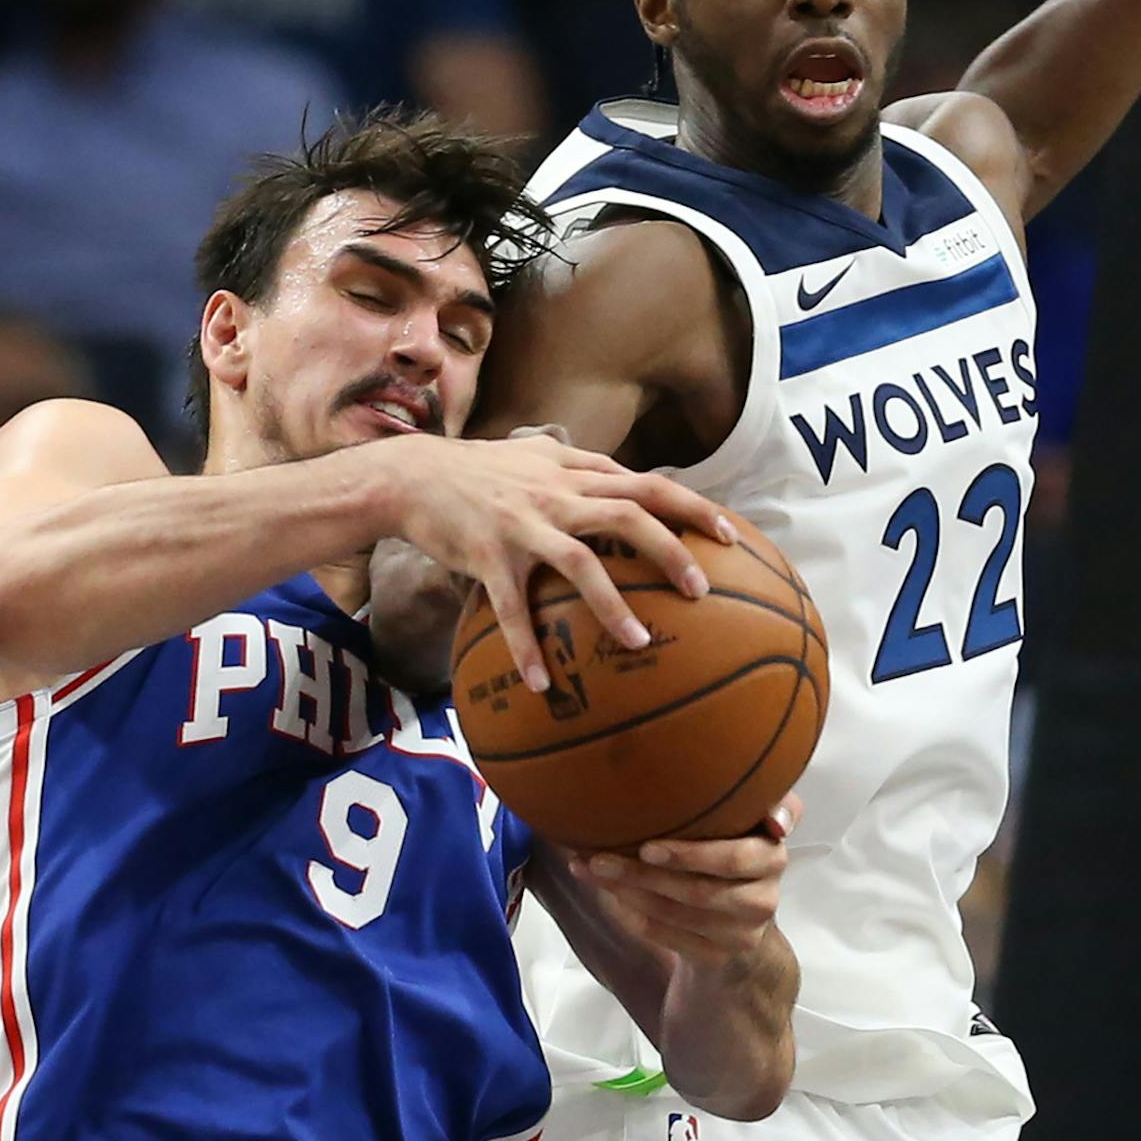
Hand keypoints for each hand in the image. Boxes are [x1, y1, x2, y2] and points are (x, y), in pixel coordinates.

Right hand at [386, 432, 733, 690]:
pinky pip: (511, 608)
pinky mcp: (487, 555)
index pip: (647, 484)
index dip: (692, 507)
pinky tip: (542, 683)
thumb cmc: (477, 471)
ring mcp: (522, 525)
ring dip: (613, 605)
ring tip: (641, 644)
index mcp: (573, 474)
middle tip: (700, 590)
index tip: (731, 536)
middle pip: (628, 514)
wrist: (410, 476)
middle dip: (671, 550)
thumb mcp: (534, 456)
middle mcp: (555, 495)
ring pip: (580, 562)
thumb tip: (629, 481)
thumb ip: (582, 468)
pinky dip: (526, 645)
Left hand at [568, 795, 800, 967]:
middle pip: (696, 891)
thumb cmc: (731, 846)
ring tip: (591, 870)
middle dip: (641, 874)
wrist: (739, 915)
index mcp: (772, 856)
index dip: (690, 856)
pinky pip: (667, 937)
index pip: (735, 859)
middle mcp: (765, 899)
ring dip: (628, 893)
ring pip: (676, 914)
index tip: (647, 847)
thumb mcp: (749, 816)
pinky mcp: (718, 956)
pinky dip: (632, 917)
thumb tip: (775, 817)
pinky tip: (608, 896)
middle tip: (598, 857)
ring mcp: (742, 933)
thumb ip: (763, 800)